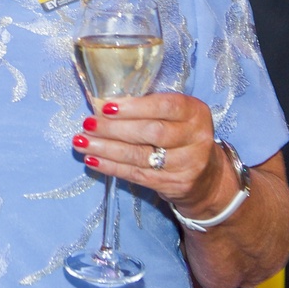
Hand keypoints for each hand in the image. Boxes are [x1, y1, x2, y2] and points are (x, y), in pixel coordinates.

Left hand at [72, 93, 229, 215]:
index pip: (165, 106)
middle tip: (88, 124)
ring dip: (107, 149)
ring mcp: (188, 164)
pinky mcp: (174, 184)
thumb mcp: (174, 116)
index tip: (106, 107)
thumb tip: (102, 103)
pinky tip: (92, 160)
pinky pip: (137, 174)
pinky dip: (111, 167)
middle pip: (151, 132)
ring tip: (81, 142)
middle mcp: (196, 137)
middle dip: (115, 128)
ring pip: (141, 156)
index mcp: (195, 112)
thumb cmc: (180, 135)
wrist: (206, 176)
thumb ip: (147, 108)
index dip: (134, 107)